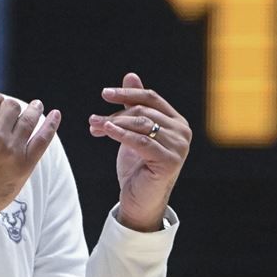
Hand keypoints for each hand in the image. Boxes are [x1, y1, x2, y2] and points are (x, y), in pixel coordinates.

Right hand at [0, 71, 59, 240]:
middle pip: (10, 106)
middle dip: (8, 107)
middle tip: (6, 114)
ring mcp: (11, 151)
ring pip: (28, 119)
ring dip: (33, 109)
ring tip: (36, 106)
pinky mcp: (24, 166)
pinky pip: (42, 140)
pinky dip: (51, 125)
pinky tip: (56, 115)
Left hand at [88, 72, 190, 231]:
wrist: (141, 200)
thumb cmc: (138, 167)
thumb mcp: (134, 132)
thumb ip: (134, 105)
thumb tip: (130, 76)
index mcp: (177, 122)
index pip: (151, 98)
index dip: (127, 94)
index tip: (104, 94)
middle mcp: (182, 132)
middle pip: (144, 112)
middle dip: (115, 114)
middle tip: (93, 121)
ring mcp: (179, 147)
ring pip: (141, 125)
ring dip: (114, 124)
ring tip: (94, 125)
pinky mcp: (169, 161)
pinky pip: (141, 142)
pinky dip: (121, 135)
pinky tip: (106, 131)